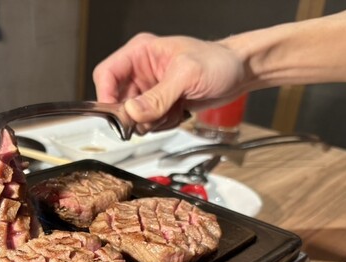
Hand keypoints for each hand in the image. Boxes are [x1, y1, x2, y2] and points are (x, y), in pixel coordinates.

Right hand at [93, 33, 246, 133]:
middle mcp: (140, 70)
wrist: (239, 73)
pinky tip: (177, 113)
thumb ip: (157, 97)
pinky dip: (160, 124)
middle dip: (135, 114)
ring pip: (132, 116)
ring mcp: (149, 89)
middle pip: (117, 100)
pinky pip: (147, 122)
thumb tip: (132, 112)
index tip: (118, 114)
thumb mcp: (186, 76)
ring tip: (173, 110)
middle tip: (153, 116)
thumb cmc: (218, 62)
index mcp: (140, 52)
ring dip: (151, 121)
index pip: (106, 74)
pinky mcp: (159, 104)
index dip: (106, 96)